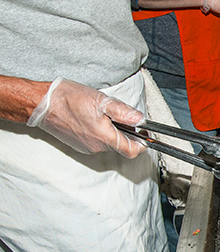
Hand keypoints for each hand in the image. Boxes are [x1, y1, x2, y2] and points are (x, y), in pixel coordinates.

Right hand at [27, 77, 145, 157]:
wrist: (42, 104)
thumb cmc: (69, 100)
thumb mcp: (101, 101)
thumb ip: (123, 112)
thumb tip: (140, 119)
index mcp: (105, 138)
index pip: (133, 151)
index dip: (143, 143)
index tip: (145, 133)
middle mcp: (97, 147)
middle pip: (122, 146)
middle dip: (127, 133)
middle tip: (124, 116)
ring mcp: (87, 148)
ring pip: (109, 143)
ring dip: (113, 131)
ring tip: (104, 113)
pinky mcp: (79, 145)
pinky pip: (97, 142)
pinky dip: (101, 132)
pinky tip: (93, 118)